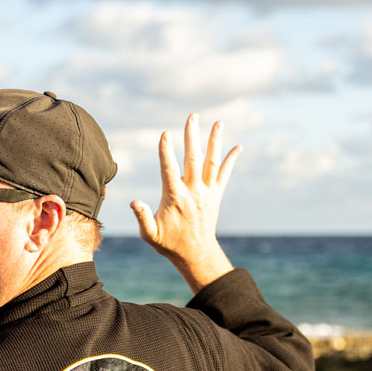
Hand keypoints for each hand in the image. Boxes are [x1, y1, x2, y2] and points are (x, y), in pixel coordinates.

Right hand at [130, 114, 241, 293]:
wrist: (196, 253)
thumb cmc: (169, 244)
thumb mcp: (150, 234)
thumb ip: (142, 217)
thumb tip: (133, 203)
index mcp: (175, 198)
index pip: (169, 170)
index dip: (166, 151)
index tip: (165, 134)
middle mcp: (193, 191)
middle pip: (193, 158)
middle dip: (192, 136)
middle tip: (192, 117)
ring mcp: (207, 192)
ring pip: (211, 162)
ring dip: (215, 141)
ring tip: (218, 122)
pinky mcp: (216, 195)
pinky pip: (225, 174)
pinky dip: (231, 160)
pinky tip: (238, 147)